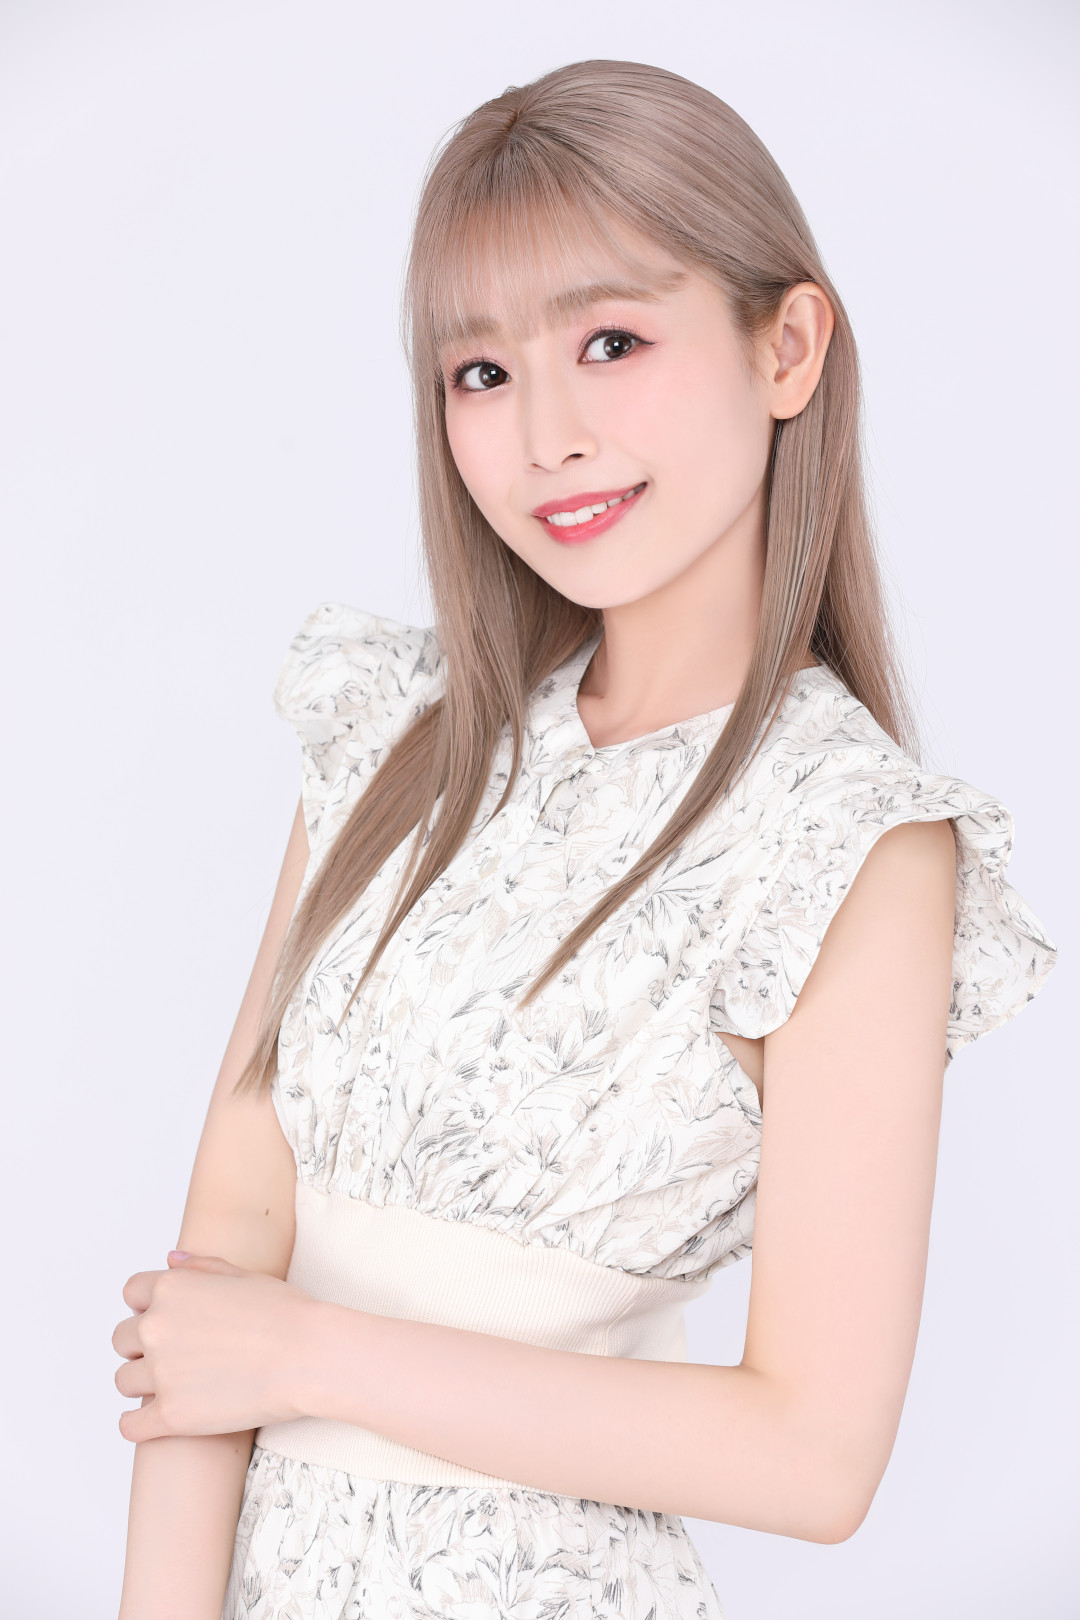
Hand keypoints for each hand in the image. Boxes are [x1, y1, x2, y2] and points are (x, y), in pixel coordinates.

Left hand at [112, 1251, 319, 1441]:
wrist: (308, 1356)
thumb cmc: (285, 1314)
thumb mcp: (245, 1276)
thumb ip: (201, 1267)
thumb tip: (171, 1258)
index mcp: (172, 1288)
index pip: (132, 1293)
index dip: (147, 1305)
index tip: (165, 1319)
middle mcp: (156, 1327)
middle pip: (121, 1338)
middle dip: (141, 1345)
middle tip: (172, 1355)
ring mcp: (160, 1373)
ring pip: (123, 1380)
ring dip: (141, 1382)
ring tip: (172, 1385)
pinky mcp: (170, 1415)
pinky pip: (128, 1426)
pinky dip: (136, 1425)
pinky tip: (152, 1420)